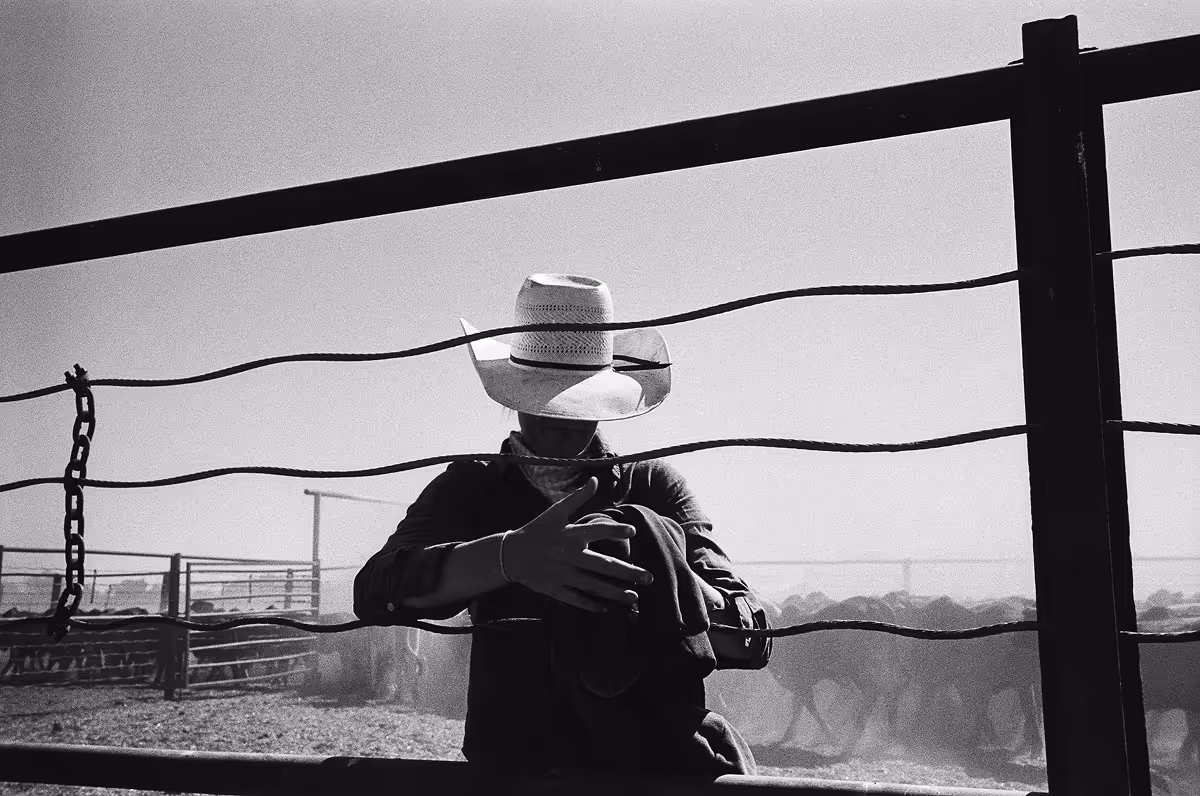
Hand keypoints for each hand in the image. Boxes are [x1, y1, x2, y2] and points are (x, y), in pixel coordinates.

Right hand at [502, 477, 652, 612]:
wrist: (510, 555)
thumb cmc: (537, 530)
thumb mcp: (555, 512)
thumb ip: (578, 497)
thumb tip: (595, 480)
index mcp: (569, 535)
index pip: (595, 531)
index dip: (614, 530)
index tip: (633, 530)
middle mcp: (567, 556)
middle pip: (602, 566)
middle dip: (627, 572)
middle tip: (649, 577)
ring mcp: (562, 575)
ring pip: (594, 586)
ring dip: (615, 593)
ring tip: (635, 597)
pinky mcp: (555, 590)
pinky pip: (577, 600)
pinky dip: (592, 605)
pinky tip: (608, 609)